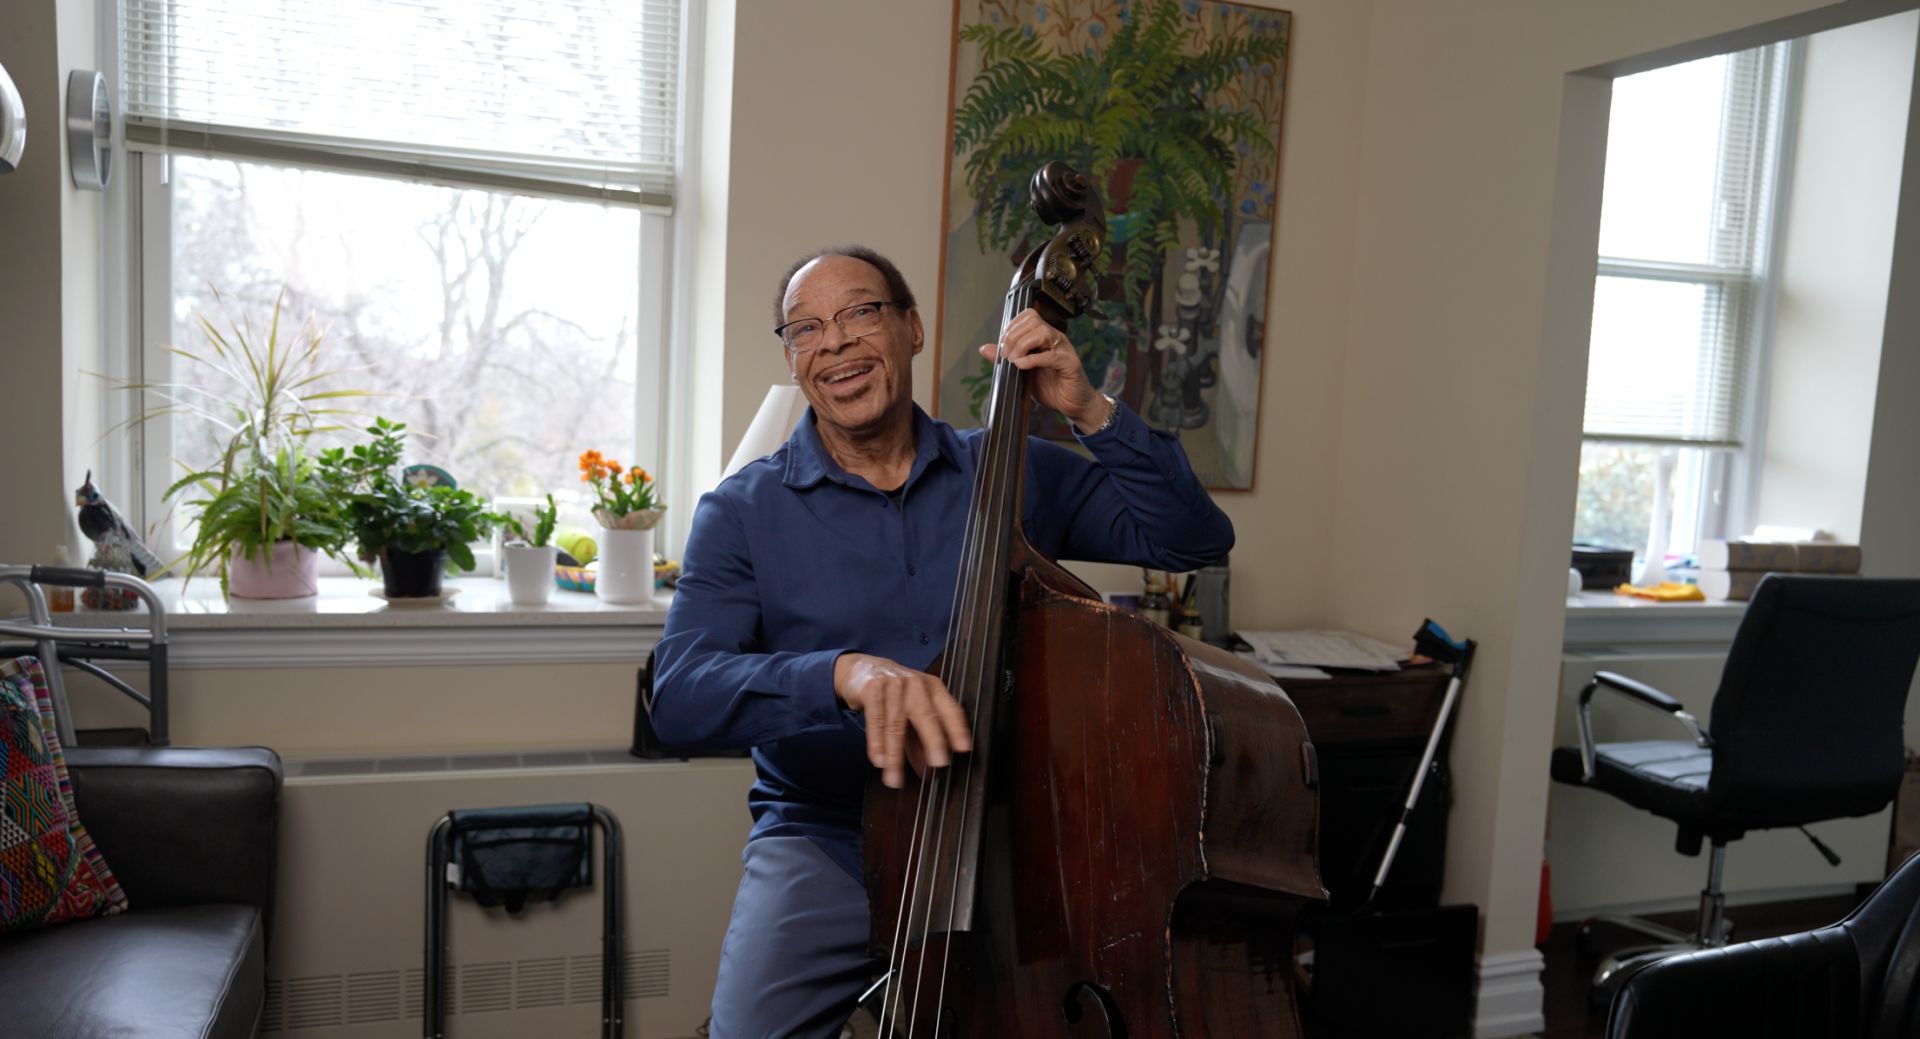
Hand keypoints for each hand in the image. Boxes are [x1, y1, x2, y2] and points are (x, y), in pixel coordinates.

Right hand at [834, 653, 972, 788]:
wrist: (864, 668)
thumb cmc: (896, 693)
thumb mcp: (912, 712)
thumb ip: (921, 739)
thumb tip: (928, 771)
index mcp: (933, 689)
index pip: (950, 709)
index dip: (958, 729)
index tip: (964, 749)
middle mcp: (916, 684)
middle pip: (926, 714)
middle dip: (933, 740)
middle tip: (938, 764)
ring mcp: (894, 685)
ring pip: (896, 724)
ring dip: (895, 755)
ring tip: (895, 779)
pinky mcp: (872, 690)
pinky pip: (876, 720)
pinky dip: (877, 743)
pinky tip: (879, 761)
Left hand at [978, 307, 1112, 433]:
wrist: (1073, 404)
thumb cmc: (1051, 387)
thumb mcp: (1022, 372)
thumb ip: (1006, 358)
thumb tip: (984, 348)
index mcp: (1044, 337)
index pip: (1028, 316)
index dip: (1011, 326)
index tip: (1002, 345)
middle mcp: (1055, 338)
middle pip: (1033, 321)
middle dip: (1013, 336)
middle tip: (1005, 356)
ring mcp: (1064, 349)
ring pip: (1042, 332)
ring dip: (1022, 345)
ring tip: (1013, 361)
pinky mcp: (1070, 363)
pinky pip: (1051, 355)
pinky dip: (1033, 359)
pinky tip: (1022, 366)